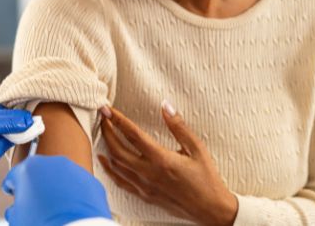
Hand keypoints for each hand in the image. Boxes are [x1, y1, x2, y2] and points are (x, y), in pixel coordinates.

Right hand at [2, 155, 111, 225]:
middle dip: (37, 186)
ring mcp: (75, 170)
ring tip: (55, 209)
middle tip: (35, 204)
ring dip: (57, 189)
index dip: (13, 188)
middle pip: (39, 173)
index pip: (15, 176)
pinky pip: (79, 188)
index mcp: (29, 168)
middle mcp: (53, 163)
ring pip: (61, 178)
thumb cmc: (41, 224)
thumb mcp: (17, 218)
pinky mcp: (92, 182)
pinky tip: (71, 211)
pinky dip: (75, 196)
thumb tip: (17, 210)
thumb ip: (15, 208)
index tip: (14, 194)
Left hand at [98, 103, 237, 225]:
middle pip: (117, 150)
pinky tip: (105, 161)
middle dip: (107, 131)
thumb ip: (179, 126)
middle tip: (103, 118)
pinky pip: (120, 182)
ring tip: (104, 134)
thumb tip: (166, 106)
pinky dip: (109, 169)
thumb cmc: (207, 179)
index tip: (108, 109)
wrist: (211, 209)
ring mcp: (145, 186)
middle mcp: (149, 173)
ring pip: (116, 166)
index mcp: (161, 159)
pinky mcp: (145, 196)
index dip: (118, 120)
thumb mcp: (197, 148)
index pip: (133, 134)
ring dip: (107, 148)